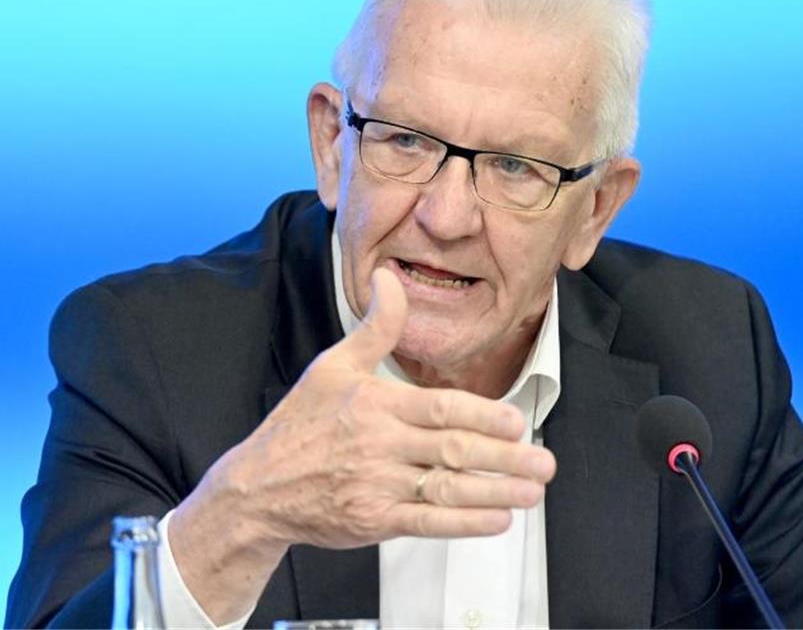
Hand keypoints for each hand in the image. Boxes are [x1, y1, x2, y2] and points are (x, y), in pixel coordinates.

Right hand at [168, 267, 555, 620]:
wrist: (258, 488)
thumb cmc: (299, 425)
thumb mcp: (332, 366)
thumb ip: (375, 326)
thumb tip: (389, 277)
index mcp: (374, 403)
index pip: (440, 409)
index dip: (484, 416)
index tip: (517, 422)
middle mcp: (378, 444)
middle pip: (452, 451)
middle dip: (505, 458)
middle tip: (543, 462)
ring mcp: (376, 485)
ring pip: (447, 490)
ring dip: (496, 492)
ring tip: (532, 492)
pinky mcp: (374, 521)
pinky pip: (428, 524)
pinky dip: (465, 523)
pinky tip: (497, 519)